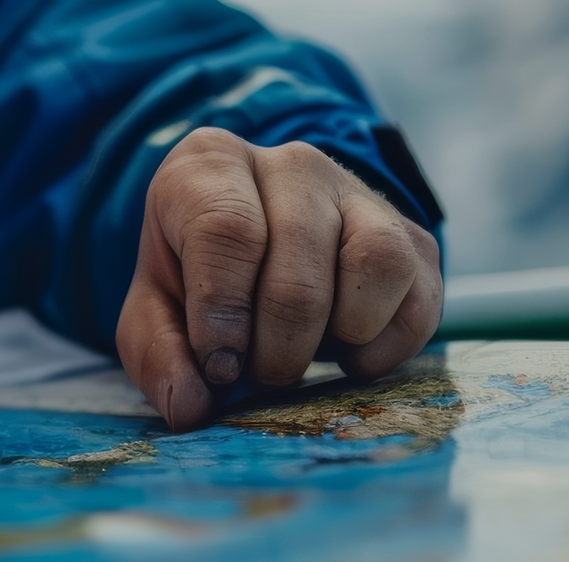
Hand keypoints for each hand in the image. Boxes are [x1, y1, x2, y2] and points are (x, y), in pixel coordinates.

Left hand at [116, 127, 441, 430]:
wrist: (253, 250)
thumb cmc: (194, 272)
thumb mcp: (154, 308)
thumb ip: (157, 353)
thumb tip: (188, 408)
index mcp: (212, 164)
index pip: (228, 229)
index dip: (224, 310)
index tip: (219, 363)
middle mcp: (292, 164)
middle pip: (300, 268)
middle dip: (278, 346)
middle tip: (261, 372)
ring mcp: (360, 194)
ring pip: (375, 266)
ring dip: (338, 337)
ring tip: (306, 353)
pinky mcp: (413, 239)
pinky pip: (419, 302)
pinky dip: (384, 348)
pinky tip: (345, 351)